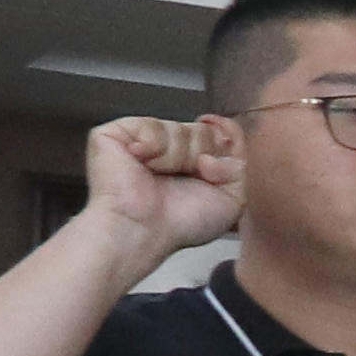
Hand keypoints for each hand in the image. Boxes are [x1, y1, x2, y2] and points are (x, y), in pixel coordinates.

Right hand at [79, 115, 238, 272]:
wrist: (143, 230)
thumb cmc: (182, 222)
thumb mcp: (231, 199)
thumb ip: (240, 167)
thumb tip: (226, 139)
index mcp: (192, 161)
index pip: (219, 133)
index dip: (226, 139)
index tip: (215, 160)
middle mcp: (167, 148)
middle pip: (202, 130)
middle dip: (201, 155)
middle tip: (185, 178)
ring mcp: (141, 139)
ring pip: (179, 128)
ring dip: (177, 157)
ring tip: (158, 176)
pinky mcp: (114, 133)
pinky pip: (151, 125)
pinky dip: (154, 148)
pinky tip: (141, 162)